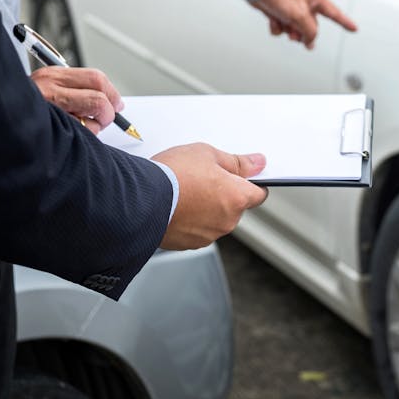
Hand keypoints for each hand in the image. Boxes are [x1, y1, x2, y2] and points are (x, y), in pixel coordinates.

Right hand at [30, 66, 123, 133]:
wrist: (5, 125)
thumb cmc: (30, 110)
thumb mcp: (50, 91)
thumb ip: (77, 91)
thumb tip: (111, 102)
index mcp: (52, 76)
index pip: (96, 77)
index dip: (113, 92)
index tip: (118, 104)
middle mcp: (51, 88)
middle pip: (101, 96)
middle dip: (110, 110)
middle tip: (107, 118)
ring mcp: (52, 109)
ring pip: (96, 115)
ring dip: (96, 126)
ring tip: (81, 128)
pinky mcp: (53, 127)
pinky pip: (86, 133)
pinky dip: (86, 137)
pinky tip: (70, 136)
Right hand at [152, 143, 268, 249]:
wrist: (138, 200)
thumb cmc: (172, 175)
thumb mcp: (207, 154)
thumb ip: (237, 162)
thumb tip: (257, 163)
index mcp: (238, 198)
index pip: (259, 194)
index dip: (251, 183)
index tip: (242, 177)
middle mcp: (228, 221)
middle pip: (235, 207)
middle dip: (223, 194)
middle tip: (202, 179)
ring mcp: (209, 235)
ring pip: (215, 219)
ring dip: (206, 208)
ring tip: (185, 192)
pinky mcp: (190, 243)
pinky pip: (197, 230)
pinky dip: (191, 221)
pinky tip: (177, 206)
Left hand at [250, 0, 357, 49]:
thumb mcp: (299, 16)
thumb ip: (309, 31)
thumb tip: (310, 41)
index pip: (335, 13)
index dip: (345, 22)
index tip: (354, 28)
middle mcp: (305, 2)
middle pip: (311, 26)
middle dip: (302, 33)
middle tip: (295, 35)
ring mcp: (292, 6)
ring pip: (296, 28)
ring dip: (288, 31)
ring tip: (282, 25)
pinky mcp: (279, 10)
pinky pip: (282, 25)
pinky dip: (277, 26)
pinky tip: (272, 20)